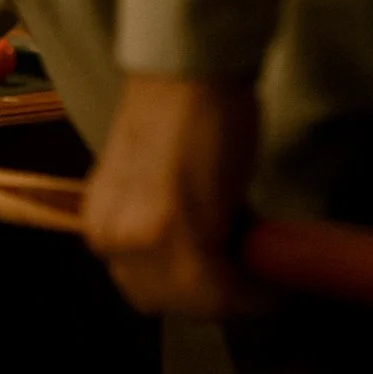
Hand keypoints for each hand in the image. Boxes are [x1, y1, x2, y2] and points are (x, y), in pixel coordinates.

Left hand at [81, 74, 258, 317]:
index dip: (195, 292)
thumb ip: (170, 228)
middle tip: (253, 282)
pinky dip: (251, 290)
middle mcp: (111, 236)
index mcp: (101, 223)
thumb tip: (212, 262)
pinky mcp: (178, 234)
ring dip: (236, 295)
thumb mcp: (159, 184)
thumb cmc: (183, 114)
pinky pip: (220, 287)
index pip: (147, 288)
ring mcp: (141, 238)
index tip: (232, 286)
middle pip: (169, 302)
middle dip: (215, 297)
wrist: (191, 71)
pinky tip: (271, 282)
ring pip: (197, 301)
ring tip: (265, 278)